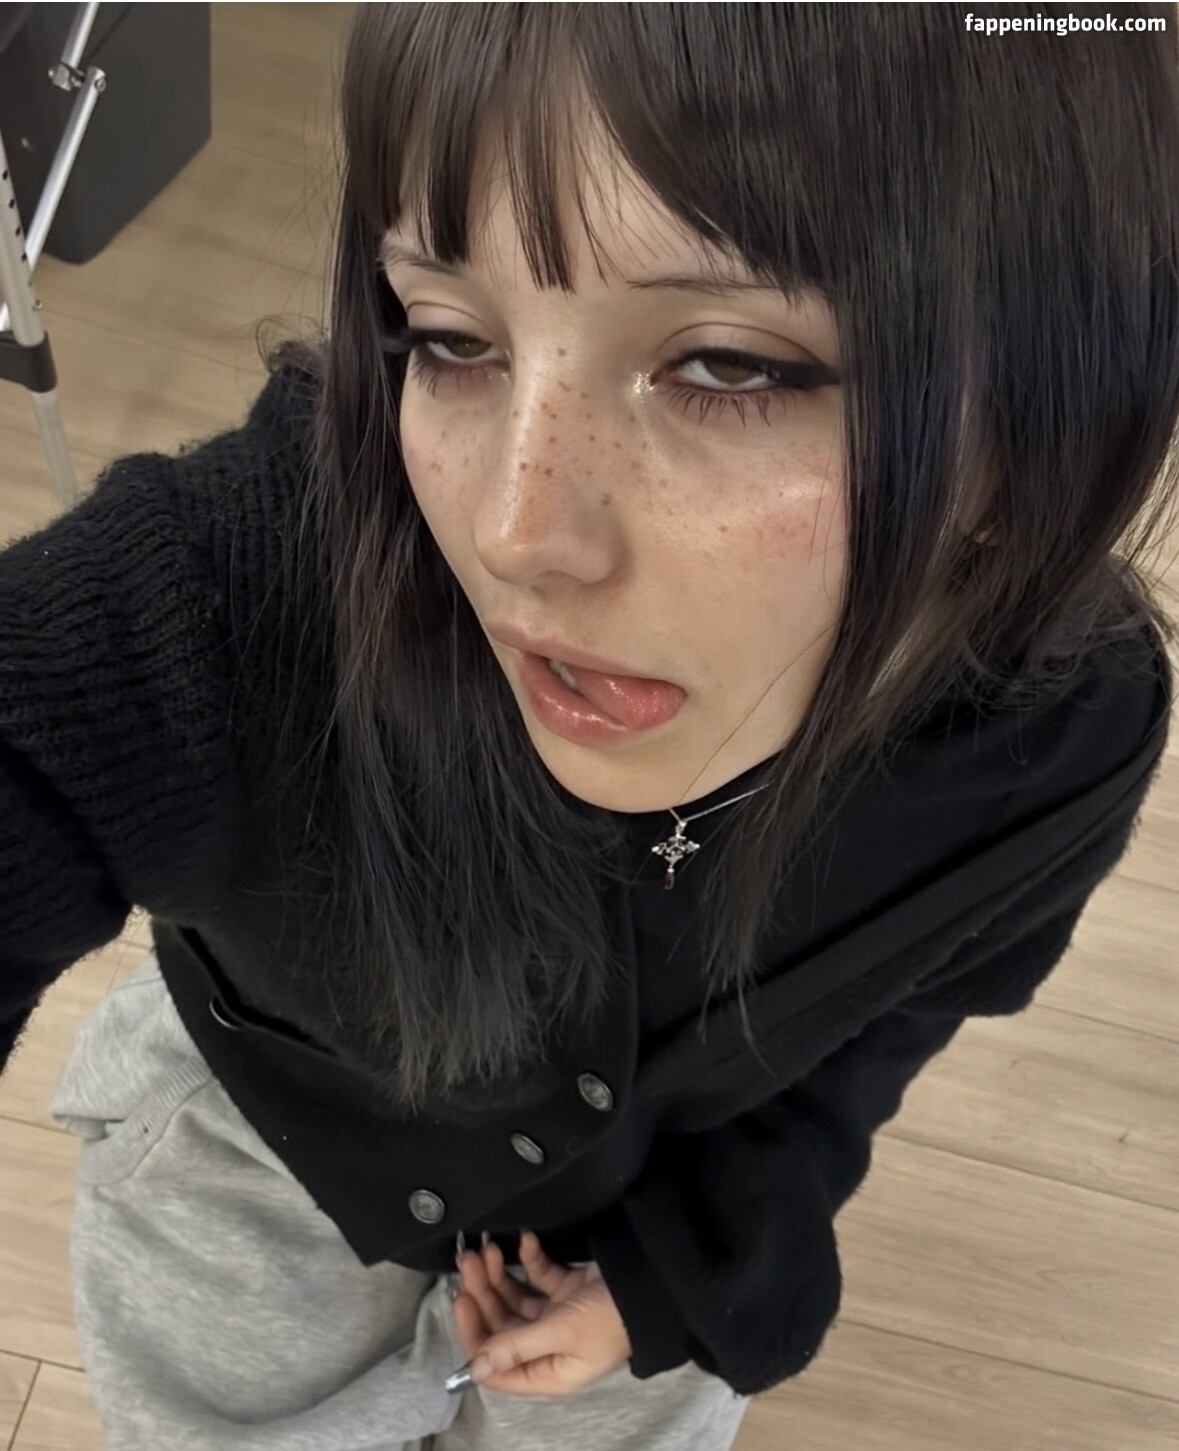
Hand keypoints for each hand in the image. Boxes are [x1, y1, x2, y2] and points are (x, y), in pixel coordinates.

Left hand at [452, 1230, 631, 1396]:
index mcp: (546, 1371)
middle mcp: (548, 1347)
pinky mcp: (569, 1289)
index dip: (474, 1335)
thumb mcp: (561, 1333)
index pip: (495, 1365)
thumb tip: (473, 1368)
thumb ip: (516, 1346)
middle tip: (470, 1261)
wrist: (653, 1282)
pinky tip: (526, 1241)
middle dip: (483, 1293)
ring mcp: (559, 1316)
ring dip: (497, 1275)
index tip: (461, 1301)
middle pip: (501, 1325)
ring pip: (514, 1298)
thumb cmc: (609, 1318)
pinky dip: (529, 1259)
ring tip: (487, 1248)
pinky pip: (539, 1276)